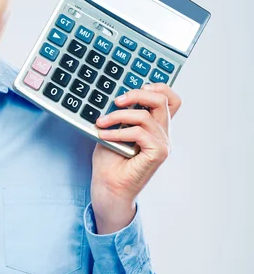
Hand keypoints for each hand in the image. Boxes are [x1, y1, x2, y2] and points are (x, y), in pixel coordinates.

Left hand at [90, 83, 181, 211]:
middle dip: (138, 94)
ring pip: (146, 115)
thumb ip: (120, 115)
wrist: (108, 187)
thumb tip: (115, 96)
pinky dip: (119, 132)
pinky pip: (140, 133)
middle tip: (116, 101)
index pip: (170, 100)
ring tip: (101, 123)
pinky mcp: (158, 153)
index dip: (158, 87)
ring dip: (119, 116)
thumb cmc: (109, 162)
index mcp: (155, 127)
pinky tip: (104, 136)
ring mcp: (163, 144)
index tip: (138, 86)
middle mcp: (163, 134)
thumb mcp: (112, 130)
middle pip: (163, 100)